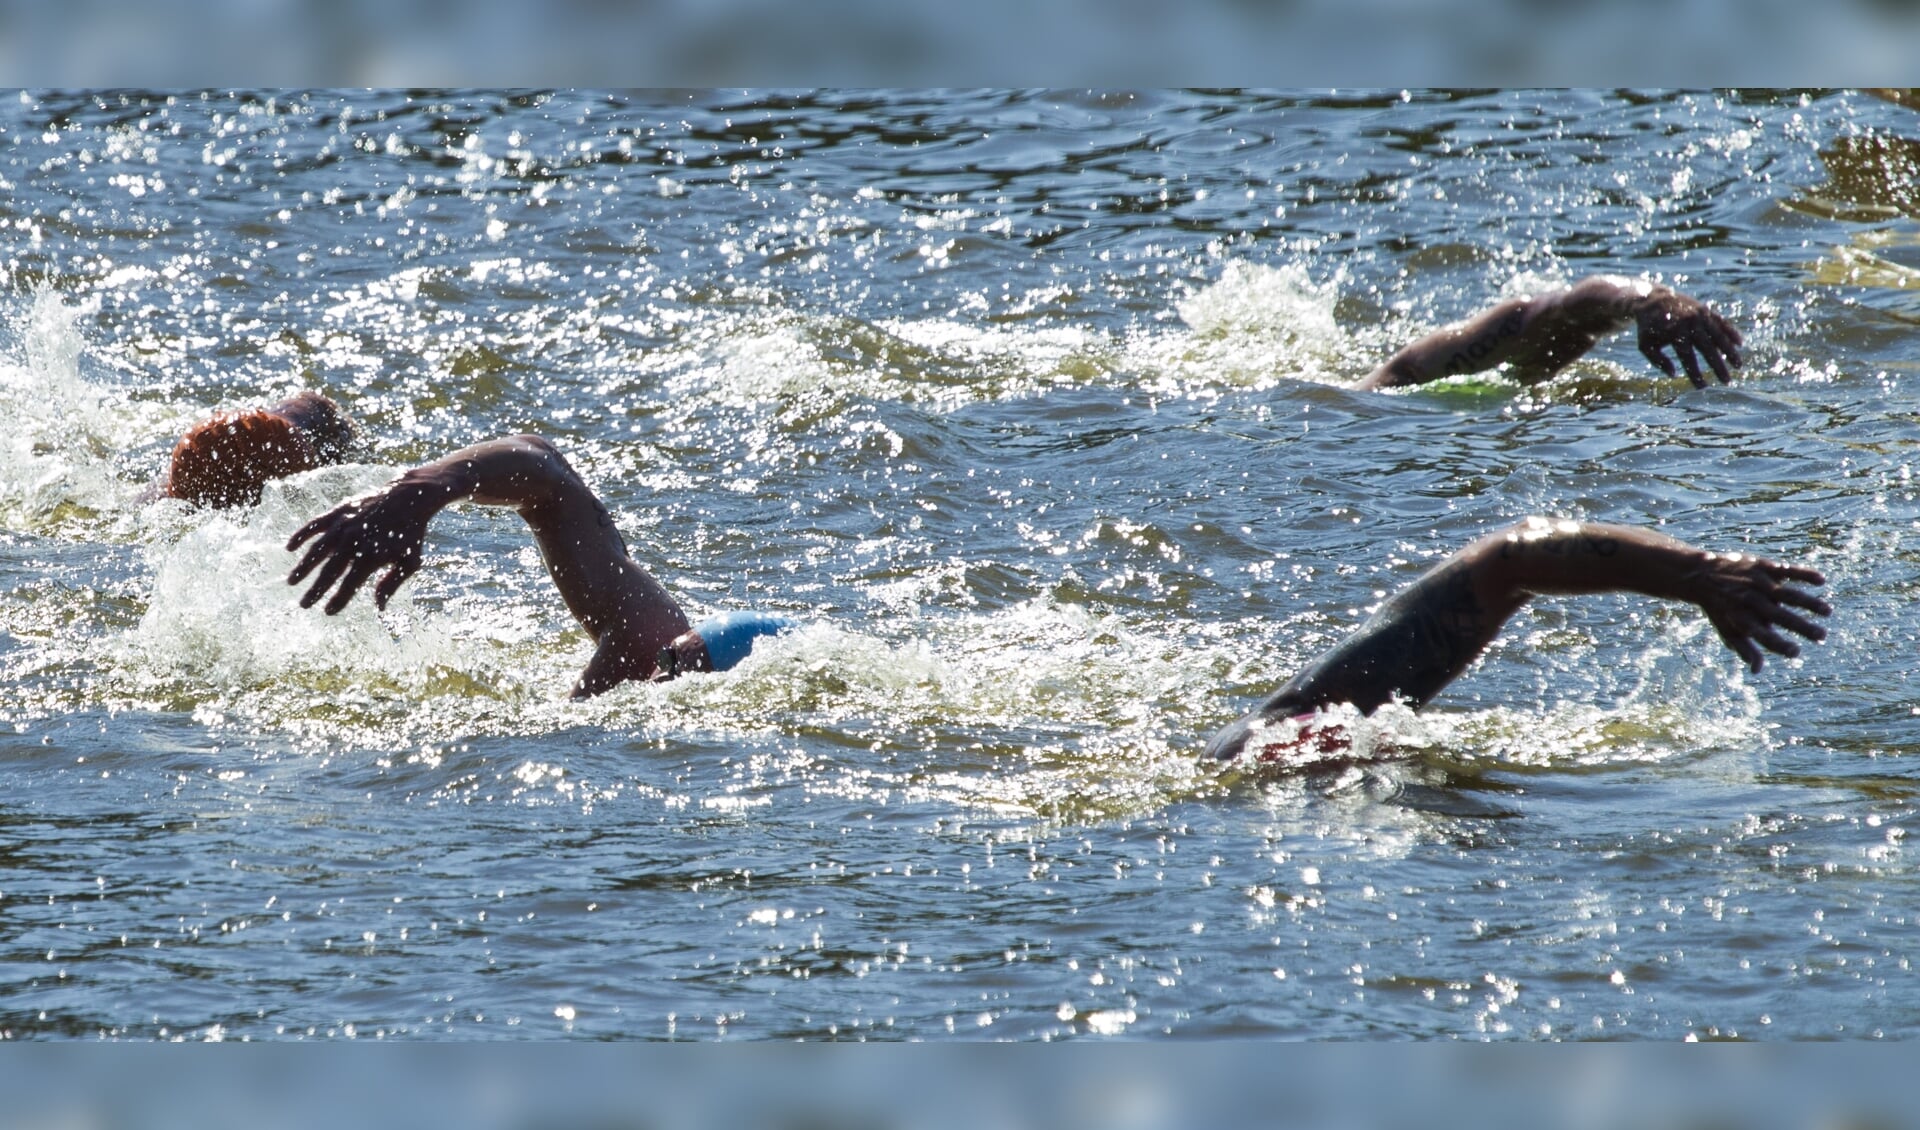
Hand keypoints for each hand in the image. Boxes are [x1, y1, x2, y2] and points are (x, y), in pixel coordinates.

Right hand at [286, 477, 444, 613]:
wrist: (410, 498)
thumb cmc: (410, 535)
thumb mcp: (409, 562)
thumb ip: (392, 584)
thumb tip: (378, 607)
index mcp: (371, 557)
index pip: (349, 585)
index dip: (338, 600)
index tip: (327, 612)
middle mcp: (354, 542)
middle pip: (329, 572)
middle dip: (315, 590)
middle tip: (304, 604)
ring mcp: (344, 525)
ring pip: (317, 550)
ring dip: (303, 567)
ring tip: (293, 581)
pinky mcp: (339, 511)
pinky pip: (315, 524)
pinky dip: (301, 535)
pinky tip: (290, 547)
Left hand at [1632, 288, 1743, 386]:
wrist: (1651, 299)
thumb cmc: (1648, 327)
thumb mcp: (1645, 345)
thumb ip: (1658, 361)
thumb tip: (1673, 374)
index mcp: (1674, 333)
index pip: (1688, 358)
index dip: (1695, 373)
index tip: (1702, 387)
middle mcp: (1689, 323)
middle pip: (1707, 348)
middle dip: (1718, 366)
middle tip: (1726, 381)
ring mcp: (1699, 315)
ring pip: (1719, 335)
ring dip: (1730, 351)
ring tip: (1738, 365)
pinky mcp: (1705, 309)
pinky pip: (1721, 322)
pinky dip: (1731, 332)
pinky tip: (1740, 343)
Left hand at [1689, 552, 1829, 671]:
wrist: (1699, 575)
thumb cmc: (1719, 608)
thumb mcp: (1727, 630)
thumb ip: (1745, 649)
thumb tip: (1757, 671)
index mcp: (1743, 620)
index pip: (1764, 636)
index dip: (1779, 645)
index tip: (1795, 652)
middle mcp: (1751, 602)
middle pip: (1781, 616)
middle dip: (1802, 627)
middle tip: (1822, 636)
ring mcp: (1758, 583)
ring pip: (1788, 594)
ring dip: (1809, 603)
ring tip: (1827, 612)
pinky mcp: (1763, 566)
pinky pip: (1787, 570)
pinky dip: (1804, 574)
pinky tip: (1821, 581)